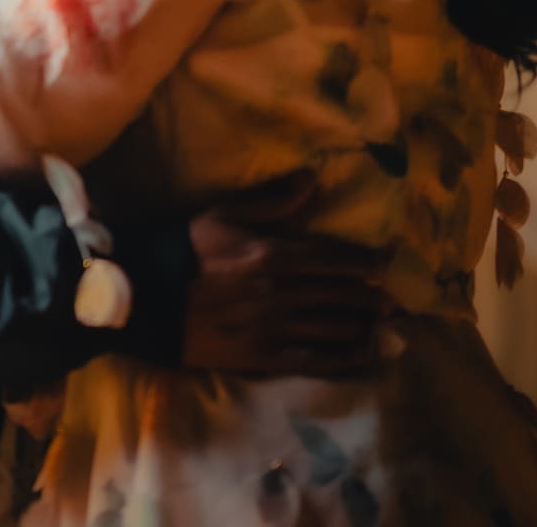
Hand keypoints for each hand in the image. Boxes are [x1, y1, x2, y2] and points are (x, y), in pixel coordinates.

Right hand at [178, 174, 392, 377]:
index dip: (369, 263)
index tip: (388, 264)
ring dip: (365, 323)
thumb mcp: (222, 214)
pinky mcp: (263, 357)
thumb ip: (271, 200)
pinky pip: (318, 359)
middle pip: (345, 294)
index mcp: (273, 254)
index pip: (338, 259)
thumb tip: (312, 178)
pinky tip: (363, 352)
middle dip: (374, 295)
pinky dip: (346, 356)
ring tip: (380, 320)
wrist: (143, 297)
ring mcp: (274, 328)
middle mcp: (282, 293)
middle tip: (393, 295)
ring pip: (338, 327)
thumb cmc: (182, 250)